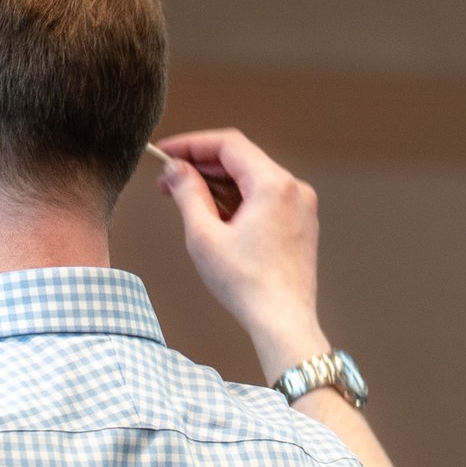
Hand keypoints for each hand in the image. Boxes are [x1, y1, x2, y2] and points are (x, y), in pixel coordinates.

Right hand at [152, 128, 326, 380]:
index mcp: (273, 184)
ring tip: (186, 200)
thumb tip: (176, 170)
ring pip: (252, 180)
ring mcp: (300, 206)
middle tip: (168, 180)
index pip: (228, 145)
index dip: (191, 145)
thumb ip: (188, 194)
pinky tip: (214, 216)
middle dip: (202, 167)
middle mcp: (293, 188)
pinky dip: (238, 200)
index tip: (165, 152)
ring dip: (218, 185)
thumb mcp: (204, 236)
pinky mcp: (300, 223)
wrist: (283, 321)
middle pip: (241, 160)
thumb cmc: (247, 285)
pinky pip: (265, 199)